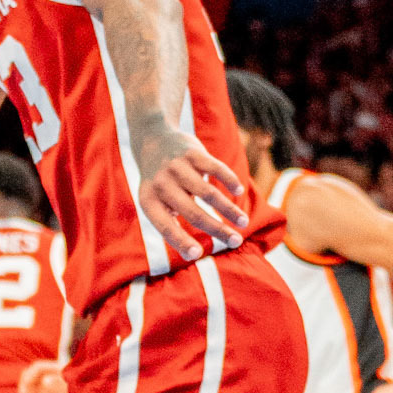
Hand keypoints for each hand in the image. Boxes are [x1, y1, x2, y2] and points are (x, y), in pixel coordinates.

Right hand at [16, 359, 69, 392]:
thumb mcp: (73, 387)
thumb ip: (59, 383)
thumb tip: (45, 381)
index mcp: (56, 369)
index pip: (38, 367)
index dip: (31, 373)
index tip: (27, 382)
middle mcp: (48, 376)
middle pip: (30, 375)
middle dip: (25, 383)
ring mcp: (45, 387)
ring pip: (28, 386)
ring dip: (23, 392)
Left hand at [133, 122, 248, 261]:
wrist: (152, 138)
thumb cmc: (161, 183)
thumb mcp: (156, 201)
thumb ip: (171, 223)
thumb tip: (193, 255)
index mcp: (149, 201)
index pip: (165, 226)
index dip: (180, 241)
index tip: (197, 255)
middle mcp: (161, 183)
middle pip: (194, 213)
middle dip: (218, 230)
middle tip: (237, 242)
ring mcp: (176, 166)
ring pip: (208, 193)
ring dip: (229, 210)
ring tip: (243, 222)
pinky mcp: (191, 152)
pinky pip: (215, 168)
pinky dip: (229, 181)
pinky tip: (239, 192)